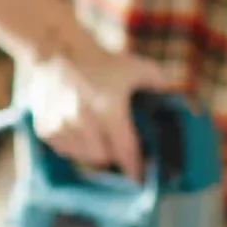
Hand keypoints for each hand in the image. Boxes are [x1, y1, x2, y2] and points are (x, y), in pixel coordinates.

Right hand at [24, 38, 173, 176]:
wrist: (57, 49)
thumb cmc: (101, 60)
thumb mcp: (136, 67)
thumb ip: (159, 83)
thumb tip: (182, 100)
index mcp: (109, 110)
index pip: (125, 151)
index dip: (134, 168)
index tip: (139, 178)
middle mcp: (83, 121)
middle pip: (104, 158)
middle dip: (113, 154)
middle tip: (116, 144)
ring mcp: (61, 125)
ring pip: (83, 156)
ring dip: (93, 151)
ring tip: (97, 134)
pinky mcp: (44, 127)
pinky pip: (64, 150)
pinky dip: (73, 146)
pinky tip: (79, 129)